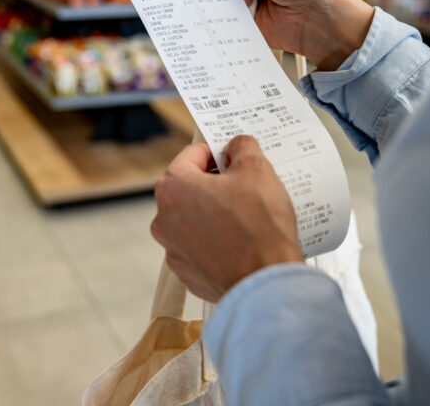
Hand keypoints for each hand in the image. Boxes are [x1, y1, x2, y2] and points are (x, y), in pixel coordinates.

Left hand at [151, 136, 303, 302]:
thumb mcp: (257, 170)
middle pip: (190, 188)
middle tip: (246, 185)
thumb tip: (236, 146)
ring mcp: (173, 250)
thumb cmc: (258, 225)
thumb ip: (242, 147)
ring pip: (195, 219)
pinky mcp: (188, 274)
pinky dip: (218, 242)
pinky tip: (243, 242)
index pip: (192, 155)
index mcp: (173, 187)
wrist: (265, 284)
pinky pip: (201, 248)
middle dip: (215, 183)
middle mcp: (164, 219)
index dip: (217, 152)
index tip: (236, 158)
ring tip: (248, 216)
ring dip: (215, 213)